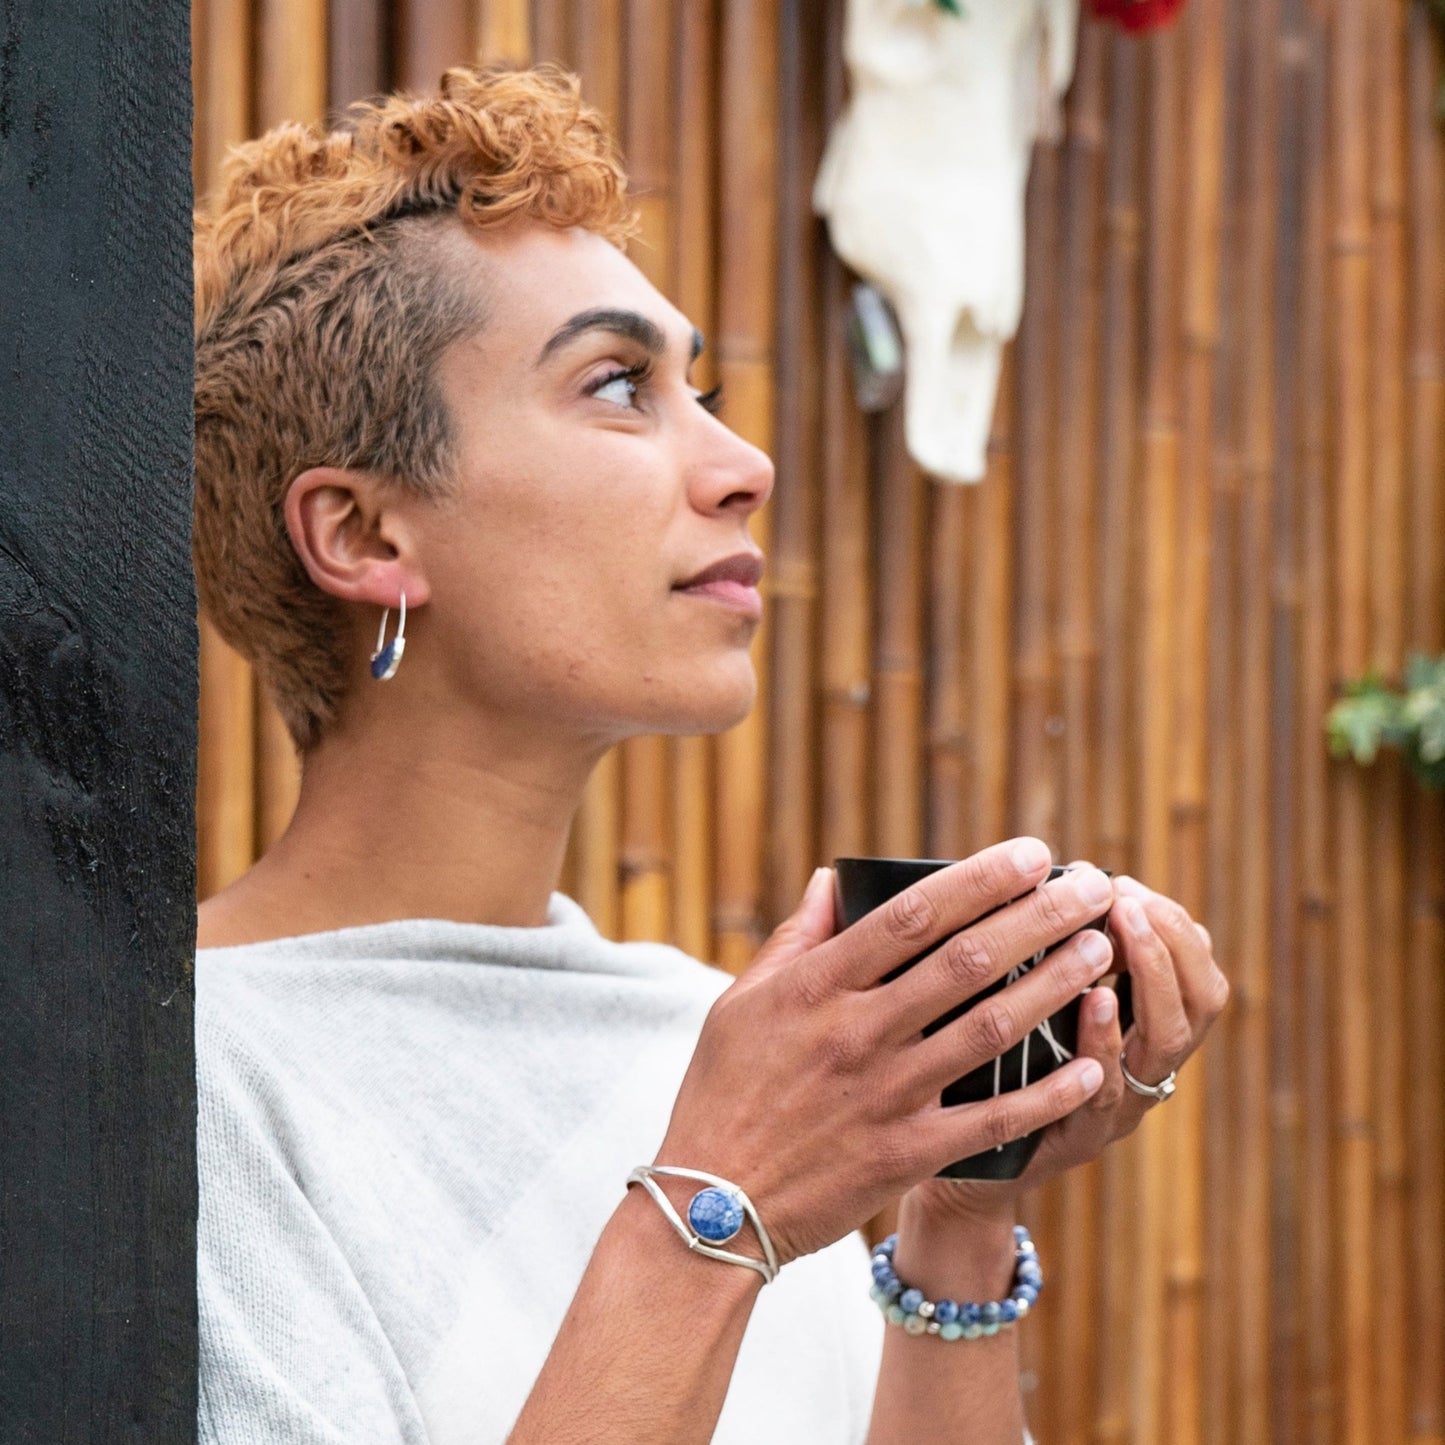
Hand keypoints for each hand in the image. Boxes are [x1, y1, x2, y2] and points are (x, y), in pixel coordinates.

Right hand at [652, 841, 1118, 1265]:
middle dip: (1039, 916)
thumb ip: (796, 937)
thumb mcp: (742, 1002)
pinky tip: (1090, 1065)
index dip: (980, 879)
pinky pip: (992, 1119)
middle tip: (1093, 888)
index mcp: (818, 986)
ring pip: (991, 1028)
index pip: (913, 914)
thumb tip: (833, 879)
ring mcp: (887, 1094)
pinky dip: (1046, 1094)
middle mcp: (859, 1031)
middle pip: (967, 960)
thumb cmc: (724, 1092)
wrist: (712, 1204)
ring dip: (1054, 986)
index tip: (1032, 853)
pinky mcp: (906, 1153)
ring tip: (1100, 951)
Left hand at [908, 867, 1229, 1225]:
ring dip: (1146, 982)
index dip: (1172, 926)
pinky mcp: (1072, 1139)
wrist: (960, 1165)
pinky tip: (1091, 1004)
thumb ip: (1049, 952)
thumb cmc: (997, 1066)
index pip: (1196, 971)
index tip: (1125, 885)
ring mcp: (1115, 1108)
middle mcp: (1143, 1069)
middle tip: (1127, 901)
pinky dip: (1101, 1045)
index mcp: (1140, 1030)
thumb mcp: (1030, 1002)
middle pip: (1198, 1004)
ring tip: (1117, 938)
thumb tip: (1042, 870)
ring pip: (1162, 1047)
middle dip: (1168, 943)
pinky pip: (1100, 1096)